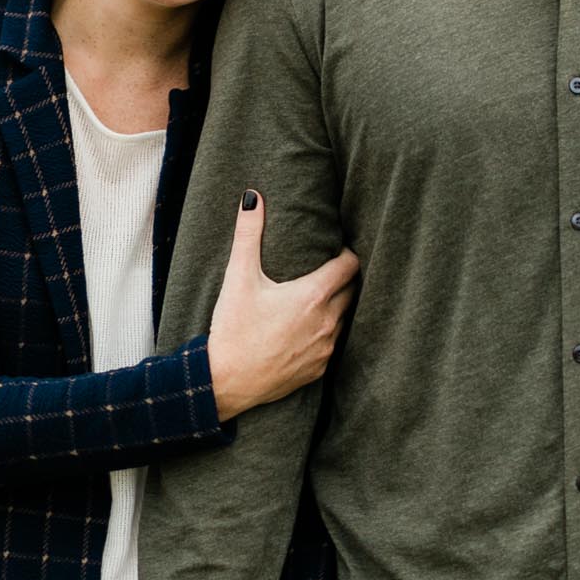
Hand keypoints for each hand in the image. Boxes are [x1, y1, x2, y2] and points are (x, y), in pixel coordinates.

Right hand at [207, 191, 357, 420]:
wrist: (226, 381)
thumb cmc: (233, 328)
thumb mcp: (239, 277)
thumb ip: (248, 234)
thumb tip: (253, 198)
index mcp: (314, 295)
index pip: (351, 265)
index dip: (346, 253)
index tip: (334, 249)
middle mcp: (328, 321)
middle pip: (353, 291)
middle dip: (344, 278)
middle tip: (327, 269)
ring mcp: (326, 348)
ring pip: (344, 318)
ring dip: (337, 306)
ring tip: (318, 297)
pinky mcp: (319, 368)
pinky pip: (333, 344)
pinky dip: (326, 332)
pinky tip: (308, 328)